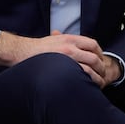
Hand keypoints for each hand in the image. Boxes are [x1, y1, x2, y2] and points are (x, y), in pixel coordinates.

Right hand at [0, 30, 120, 87]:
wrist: (21, 52)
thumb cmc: (36, 48)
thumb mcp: (54, 39)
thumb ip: (65, 41)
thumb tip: (74, 46)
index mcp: (70, 38)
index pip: (92, 44)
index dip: (100, 53)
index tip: (101, 60)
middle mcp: (71, 46)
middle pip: (94, 56)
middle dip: (101, 66)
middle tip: (103, 74)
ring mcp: (67, 57)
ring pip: (90, 67)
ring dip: (97, 76)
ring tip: (99, 82)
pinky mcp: (62, 68)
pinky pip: (80, 74)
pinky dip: (87, 80)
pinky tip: (88, 85)